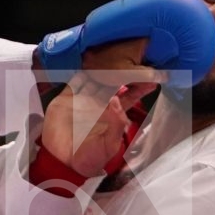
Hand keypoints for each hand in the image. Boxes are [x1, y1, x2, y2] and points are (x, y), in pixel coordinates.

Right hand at [39, 39, 160, 176]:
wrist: (61, 162)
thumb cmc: (88, 158)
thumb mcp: (108, 146)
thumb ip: (115, 125)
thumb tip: (116, 100)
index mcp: (112, 113)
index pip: (129, 95)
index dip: (140, 85)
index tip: (153, 75)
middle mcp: (99, 103)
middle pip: (113, 81)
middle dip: (122, 69)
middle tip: (133, 54)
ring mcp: (82, 99)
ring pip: (94, 77)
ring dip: (102, 66)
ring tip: (112, 51)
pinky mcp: (66, 98)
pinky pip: (74, 81)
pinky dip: (79, 70)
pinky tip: (87, 60)